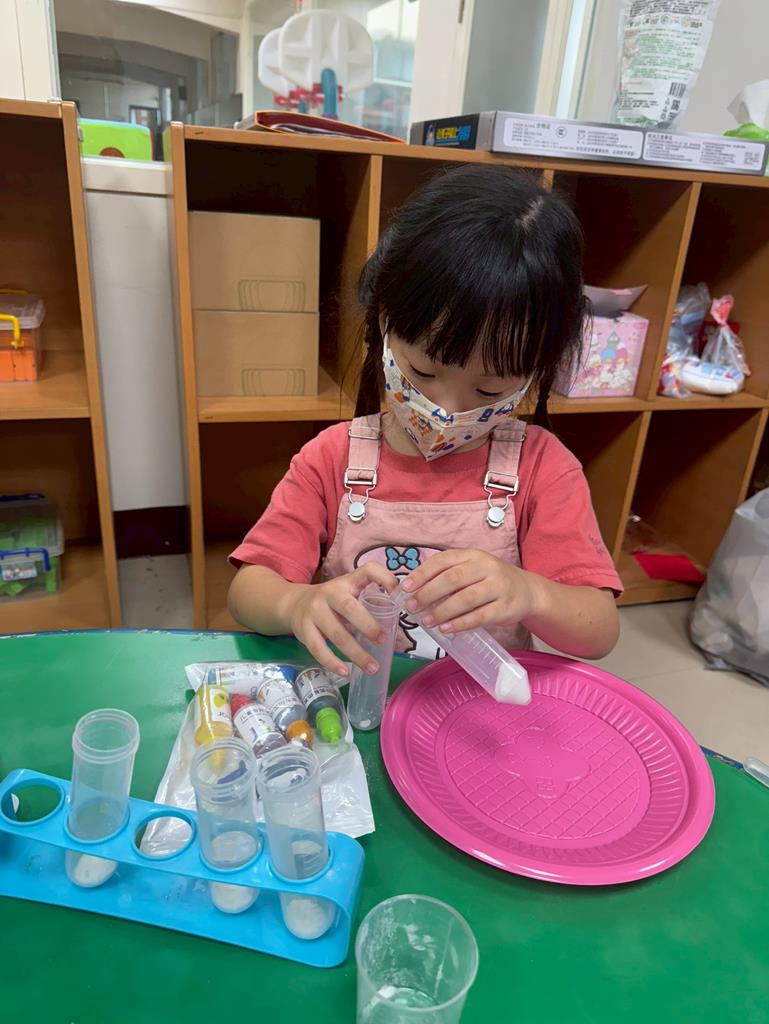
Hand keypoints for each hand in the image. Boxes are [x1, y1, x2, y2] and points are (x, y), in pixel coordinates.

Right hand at [285, 564, 396, 675]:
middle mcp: (329, 593)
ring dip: (356, 653)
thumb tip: (397, 624)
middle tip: (384, 641)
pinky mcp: (304, 630)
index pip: (367, 570)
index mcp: (347, 582)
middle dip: (369, 626)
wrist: (294, 604)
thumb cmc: (331, 601)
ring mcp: (314, 612)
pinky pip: (318, 649)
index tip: (398, 594)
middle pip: (350, 608)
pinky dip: (332, 662)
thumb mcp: (348, 591)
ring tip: (373, 667)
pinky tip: (346, 672)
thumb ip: (368, 600)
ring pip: (336, 634)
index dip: (384, 578)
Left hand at [401, 549, 541, 633]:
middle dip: (428, 594)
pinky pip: (480, 617)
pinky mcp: (506, 607)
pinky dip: (460, 624)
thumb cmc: (491, 580)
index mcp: (473, 555)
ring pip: (466, 598)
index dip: (422, 574)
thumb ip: (448, 575)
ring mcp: (498, 587)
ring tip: (426, 621)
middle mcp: (487, 567)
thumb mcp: (472, 569)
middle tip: (412, 607)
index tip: (405, 588)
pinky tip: (446, 629)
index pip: (443, 561)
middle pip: (453, 579)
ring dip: (442, 611)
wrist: (527, 591)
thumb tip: (414, 591)